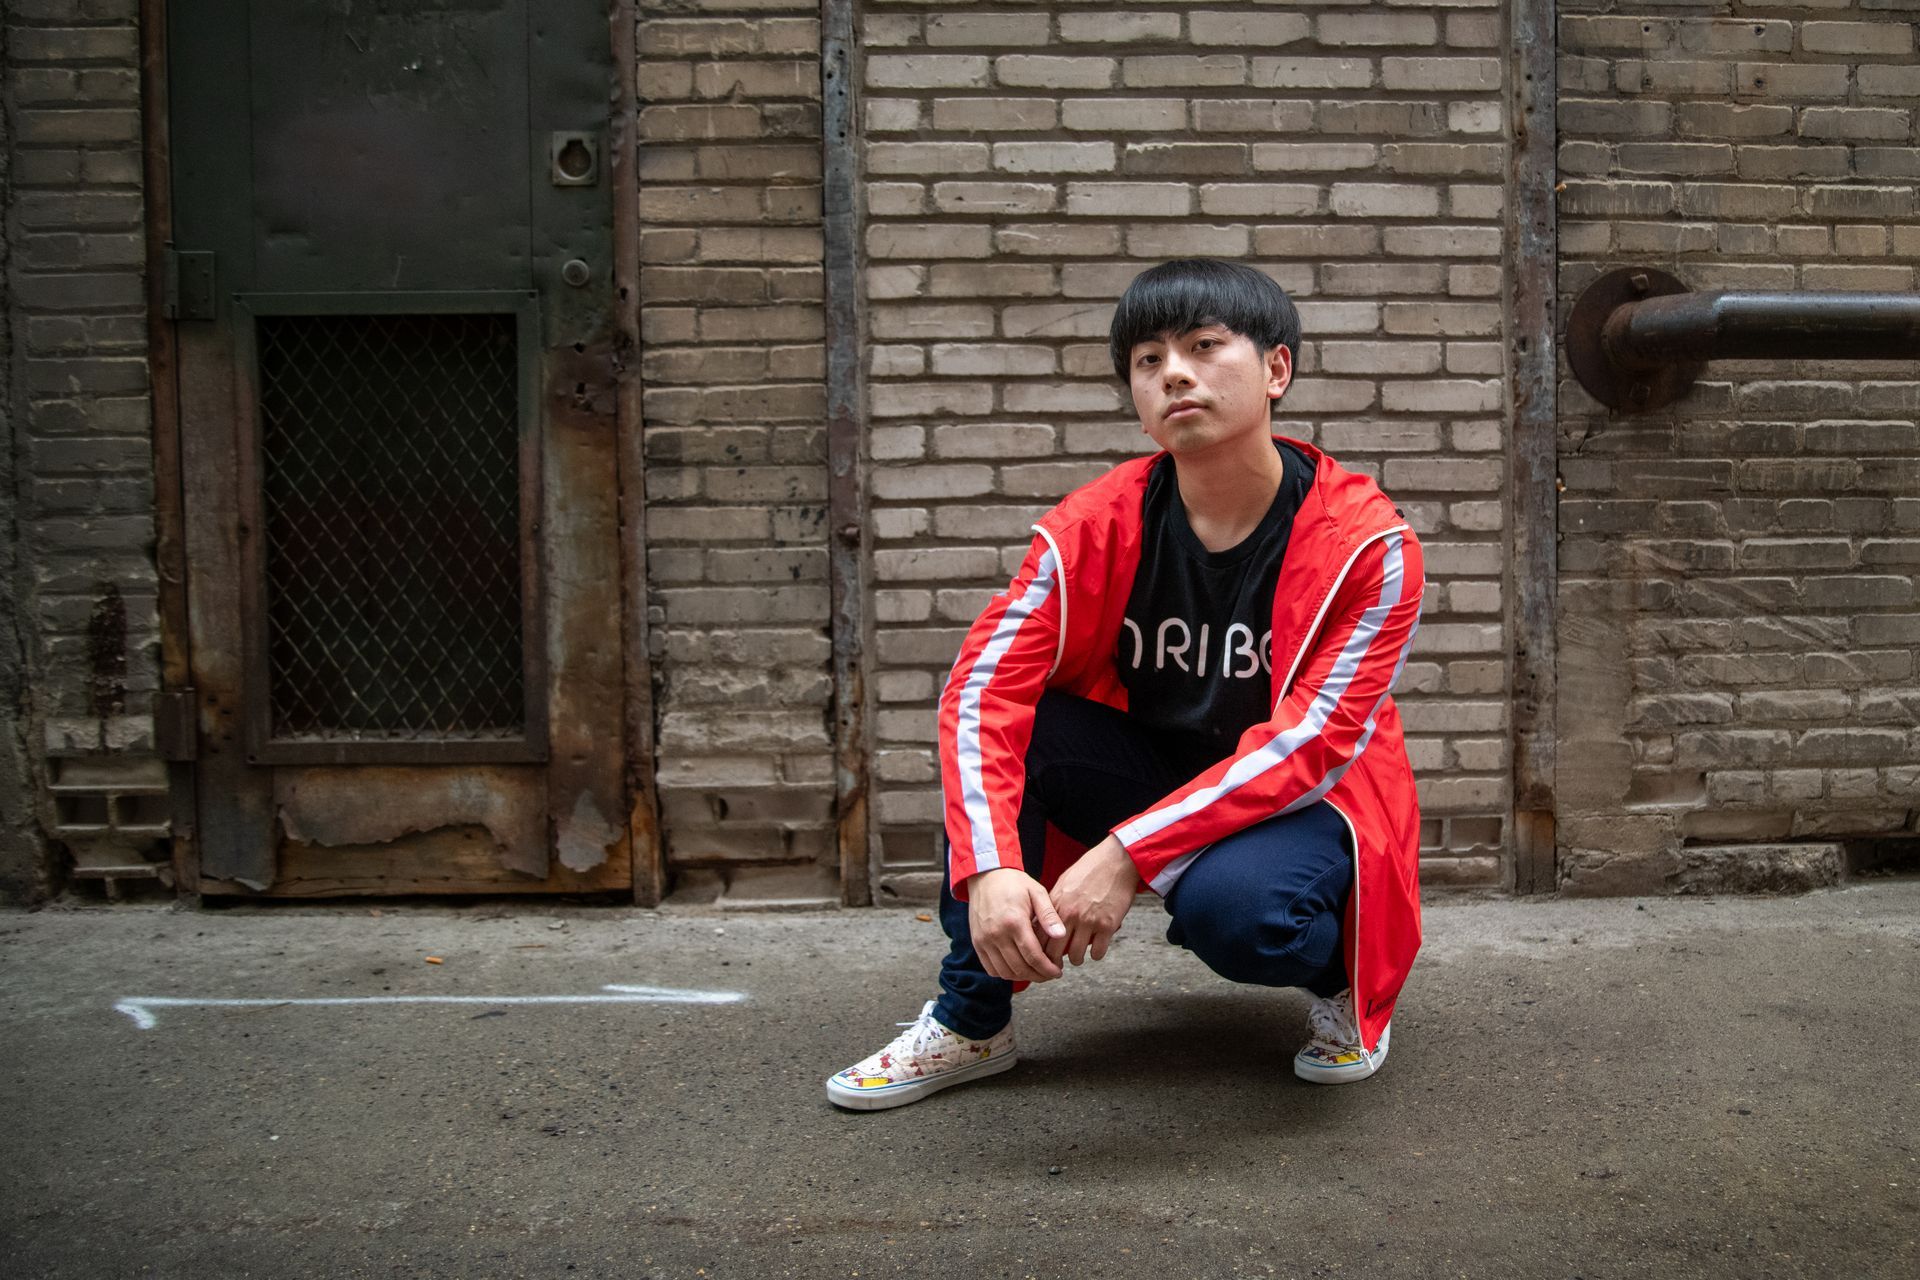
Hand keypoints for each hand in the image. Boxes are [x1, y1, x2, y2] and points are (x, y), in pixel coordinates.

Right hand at [966, 868, 1065, 982]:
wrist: (985, 876)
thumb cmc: (1014, 883)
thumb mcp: (1036, 892)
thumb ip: (1049, 915)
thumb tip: (1061, 935)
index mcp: (1014, 922)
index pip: (1033, 956)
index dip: (1048, 969)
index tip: (1058, 972)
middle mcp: (997, 934)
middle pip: (1020, 968)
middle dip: (1039, 976)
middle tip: (1050, 974)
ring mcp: (984, 940)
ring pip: (1005, 972)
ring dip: (1023, 977)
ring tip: (1036, 972)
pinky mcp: (977, 943)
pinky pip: (991, 968)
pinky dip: (1006, 973)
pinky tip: (1018, 968)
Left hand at [1048, 835, 1139, 966]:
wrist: (1117, 861)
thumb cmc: (1091, 869)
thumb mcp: (1065, 882)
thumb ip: (1055, 903)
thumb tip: (1045, 922)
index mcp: (1057, 903)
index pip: (1040, 936)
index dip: (1039, 949)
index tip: (1042, 955)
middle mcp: (1070, 914)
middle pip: (1054, 951)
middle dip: (1054, 962)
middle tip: (1057, 965)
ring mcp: (1089, 921)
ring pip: (1076, 956)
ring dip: (1077, 959)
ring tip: (1078, 955)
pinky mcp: (1108, 925)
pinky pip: (1097, 952)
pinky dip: (1096, 954)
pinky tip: (1096, 947)